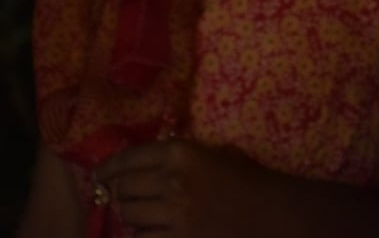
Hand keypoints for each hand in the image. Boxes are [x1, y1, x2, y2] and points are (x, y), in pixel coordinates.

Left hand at [93, 138, 278, 237]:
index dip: (109, 167)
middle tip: (124, 197)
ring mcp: (173, 216)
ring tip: (140, 216)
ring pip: (128, 216)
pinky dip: (141, 236)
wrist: (276, 215)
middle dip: (121, 194)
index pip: (130, 158)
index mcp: (182, 153)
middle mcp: (172, 181)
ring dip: (131, 217)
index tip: (98, 175)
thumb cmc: (252, 181)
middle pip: (124, 189)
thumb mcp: (219, 155)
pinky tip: (149, 233)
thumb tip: (150, 165)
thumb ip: (185, 157)